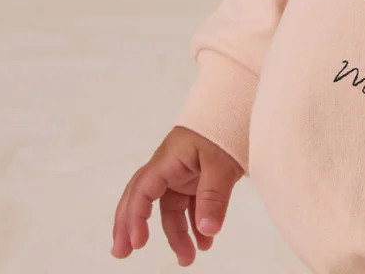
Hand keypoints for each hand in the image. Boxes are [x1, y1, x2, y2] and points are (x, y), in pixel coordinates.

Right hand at [111, 125, 244, 265]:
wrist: (242, 105)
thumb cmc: (227, 126)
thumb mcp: (222, 162)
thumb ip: (213, 196)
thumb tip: (207, 231)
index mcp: (168, 158)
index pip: (143, 190)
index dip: (136, 217)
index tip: (138, 243)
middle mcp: (170, 166)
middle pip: (142, 199)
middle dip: (131, 227)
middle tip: (122, 253)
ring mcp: (183, 172)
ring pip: (170, 208)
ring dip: (177, 234)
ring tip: (188, 259)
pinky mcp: (197, 177)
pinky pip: (189, 205)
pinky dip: (195, 223)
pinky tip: (206, 241)